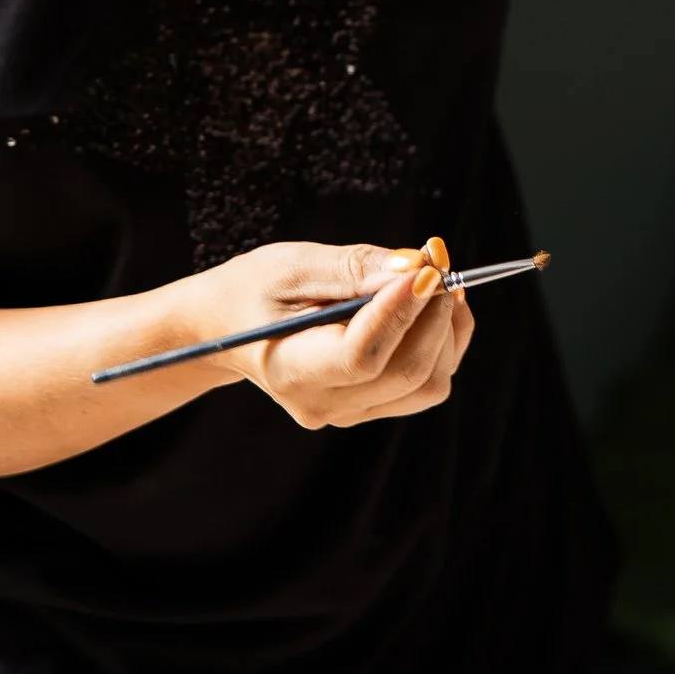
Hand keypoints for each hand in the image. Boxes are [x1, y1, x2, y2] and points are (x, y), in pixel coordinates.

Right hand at [198, 236, 475, 428]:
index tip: (424, 267)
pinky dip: (443, 342)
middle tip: (436, 261)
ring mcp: (349, 412)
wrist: (227, 327)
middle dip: (435, 314)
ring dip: (446, 329)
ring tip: (435, 280)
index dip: (401, 311)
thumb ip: (354, 267)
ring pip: (427, 384)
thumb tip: (415, 266)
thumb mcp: (291, 266)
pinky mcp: (370, 405)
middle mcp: (324, 404)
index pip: (362, 357)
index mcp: (292, 372)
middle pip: (406, 373)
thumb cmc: (253, 290)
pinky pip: (426, 384)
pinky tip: (432, 304)